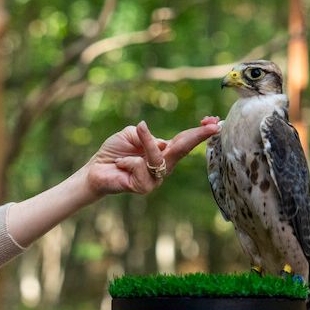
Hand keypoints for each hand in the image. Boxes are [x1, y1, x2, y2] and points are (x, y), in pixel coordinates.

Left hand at [85, 116, 220, 197]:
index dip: (199, 132)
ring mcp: (155, 178)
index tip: (215, 122)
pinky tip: (120, 163)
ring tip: (136, 133)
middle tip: (211, 124)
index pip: (184, 141)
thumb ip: (145, 135)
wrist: (95, 171)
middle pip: (183, 150)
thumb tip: (161, 143)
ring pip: (159, 157)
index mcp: (163, 151)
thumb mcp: (130, 135)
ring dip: (147, 144)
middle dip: (197, 136)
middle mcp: (163, 165)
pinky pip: (143, 168)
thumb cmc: (113, 152)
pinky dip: (129, 161)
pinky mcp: (145, 187)